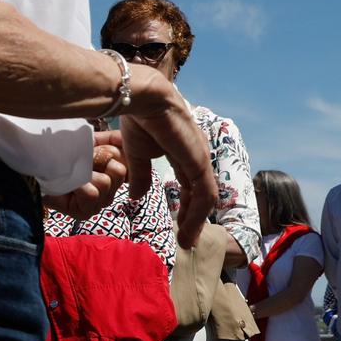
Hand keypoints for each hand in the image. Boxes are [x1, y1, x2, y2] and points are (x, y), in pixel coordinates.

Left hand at [46, 131, 126, 219]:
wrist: (35, 167)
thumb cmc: (62, 155)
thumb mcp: (89, 142)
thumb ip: (111, 139)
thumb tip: (128, 137)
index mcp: (114, 174)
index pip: (129, 163)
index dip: (113, 153)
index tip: (97, 149)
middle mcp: (110, 191)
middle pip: (120, 171)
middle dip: (99, 159)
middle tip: (81, 160)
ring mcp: (98, 204)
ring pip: (105, 183)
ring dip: (86, 173)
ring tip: (73, 172)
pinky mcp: (85, 212)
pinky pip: (91, 194)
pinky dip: (79, 185)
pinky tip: (69, 183)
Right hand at [121, 73, 216, 249]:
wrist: (142, 99)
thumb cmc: (138, 120)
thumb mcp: (136, 155)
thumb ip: (140, 176)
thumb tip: (135, 196)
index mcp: (183, 152)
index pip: (190, 184)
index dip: (186, 205)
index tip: (179, 225)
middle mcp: (196, 157)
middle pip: (200, 194)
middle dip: (193, 218)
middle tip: (186, 239)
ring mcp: (200, 160)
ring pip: (204, 198)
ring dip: (196, 222)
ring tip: (187, 241)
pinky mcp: (199, 163)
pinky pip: (203, 195)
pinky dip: (197, 215)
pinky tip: (187, 229)